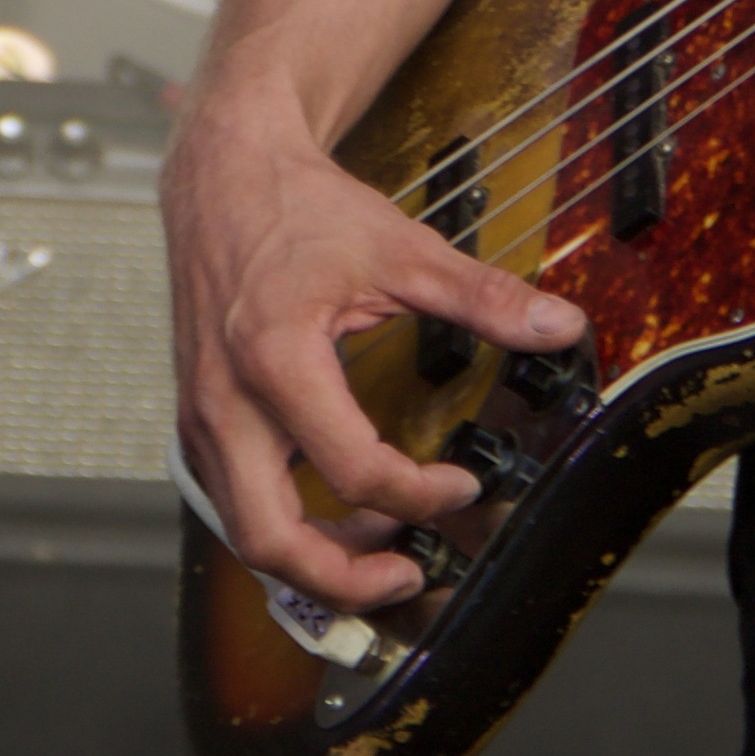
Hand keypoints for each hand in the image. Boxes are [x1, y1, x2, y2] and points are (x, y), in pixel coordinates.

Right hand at [161, 80, 588, 612]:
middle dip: (342, 580)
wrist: (224, 175)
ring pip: (243, 534)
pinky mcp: (198, 421)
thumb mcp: (402, 248)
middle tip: (407, 576)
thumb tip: (555, 325)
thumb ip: (482, 295)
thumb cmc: (298, 207)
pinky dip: (282, 526)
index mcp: (276, 359)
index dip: (420, 495)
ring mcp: (203, 418)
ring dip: (311, 562)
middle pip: (269, 540)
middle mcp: (226, 403)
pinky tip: (333, 517)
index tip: (463, 485)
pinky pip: (232, 502)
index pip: (354, 470)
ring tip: (379, 554)